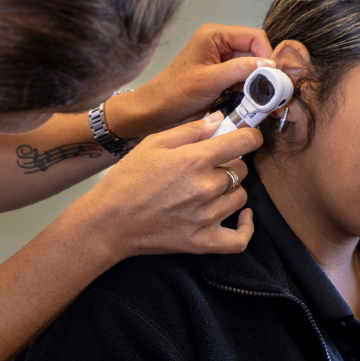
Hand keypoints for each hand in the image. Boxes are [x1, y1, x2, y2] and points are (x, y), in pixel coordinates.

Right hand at [71, 112, 261, 259]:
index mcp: (194, 160)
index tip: (248, 137)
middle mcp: (205, 188)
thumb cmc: (128, 180)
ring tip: (213, 189)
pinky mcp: (203, 242)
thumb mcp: (153, 143)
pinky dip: (246, 227)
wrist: (109, 222)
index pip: (243, 143)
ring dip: (231, 190)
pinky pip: (239, 239)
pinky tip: (242, 215)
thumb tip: (219, 118)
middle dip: (231, 164)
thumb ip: (190, 130)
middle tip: (213, 166)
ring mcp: (206, 217)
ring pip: (240, 198)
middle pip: (241, 171)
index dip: (250, 137)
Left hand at [109, 23, 272, 137]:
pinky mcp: (223, 78)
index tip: (275, 76)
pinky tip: (261, 105)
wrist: (156, 112)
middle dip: (268, 72)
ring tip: (273, 103)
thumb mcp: (209, 80)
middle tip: (279, 92)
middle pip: (256, 52)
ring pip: (253, 68)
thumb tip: (269, 65)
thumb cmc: (175, 92)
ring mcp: (222, 62)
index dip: (267, 54)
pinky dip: (253, 92)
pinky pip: (245, 80)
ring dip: (262, 84)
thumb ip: (239, 70)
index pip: (254, 36)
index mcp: (215, 35)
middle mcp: (221, 45)